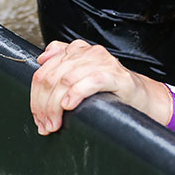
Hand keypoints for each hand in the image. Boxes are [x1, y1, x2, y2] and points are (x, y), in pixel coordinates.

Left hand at [30, 39, 168, 135]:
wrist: (139, 96)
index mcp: (77, 50)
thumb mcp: (81, 74)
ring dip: (55, 106)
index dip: (35, 96)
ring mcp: (103, 62)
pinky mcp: (116, 75)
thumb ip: (61, 64)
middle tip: (44, 125)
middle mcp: (88, 52)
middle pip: (52, 76)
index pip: (44, 70)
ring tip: (55, 124)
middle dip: (43, 105)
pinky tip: (69, 106)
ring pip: (66, 80)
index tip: (37, 116)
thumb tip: (41, 59)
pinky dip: (76, 94)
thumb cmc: (108, 89)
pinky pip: (91, 81)